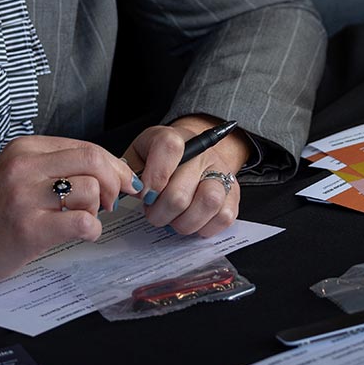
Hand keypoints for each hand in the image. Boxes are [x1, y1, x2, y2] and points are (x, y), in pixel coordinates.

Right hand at [0, 135, 137, 300]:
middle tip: (111, 203)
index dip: (113, 166)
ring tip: (82, 220)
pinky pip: (82, 222)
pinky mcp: (28, 228)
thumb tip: (106, 171)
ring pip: (91, 189)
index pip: (85, 146)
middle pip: (94, 160)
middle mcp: (24, 166)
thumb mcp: (15, 176)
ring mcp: (24, 197)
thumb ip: (52, 168)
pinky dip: (92, 230)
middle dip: (115, 182)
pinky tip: (80, 235)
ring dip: (98, 209)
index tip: (122, 182)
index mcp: (24, 149)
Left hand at [125, 115, 250, 236]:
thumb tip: (130, 190)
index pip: (169, 147)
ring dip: (183, 222)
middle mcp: (203, 153)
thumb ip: (129, 170)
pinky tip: (191, 220)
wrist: (193, 155)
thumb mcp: (139, 155)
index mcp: (176, 138)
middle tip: (153, 211)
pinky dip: (204, 227)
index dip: (154, 176)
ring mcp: (221, 173)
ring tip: (173, 218)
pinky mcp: (234, 194)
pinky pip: (224, 217)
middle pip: (181, 192)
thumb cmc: (160, 159)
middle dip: (160, 212)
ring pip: (207, 203)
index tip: (144, 194)